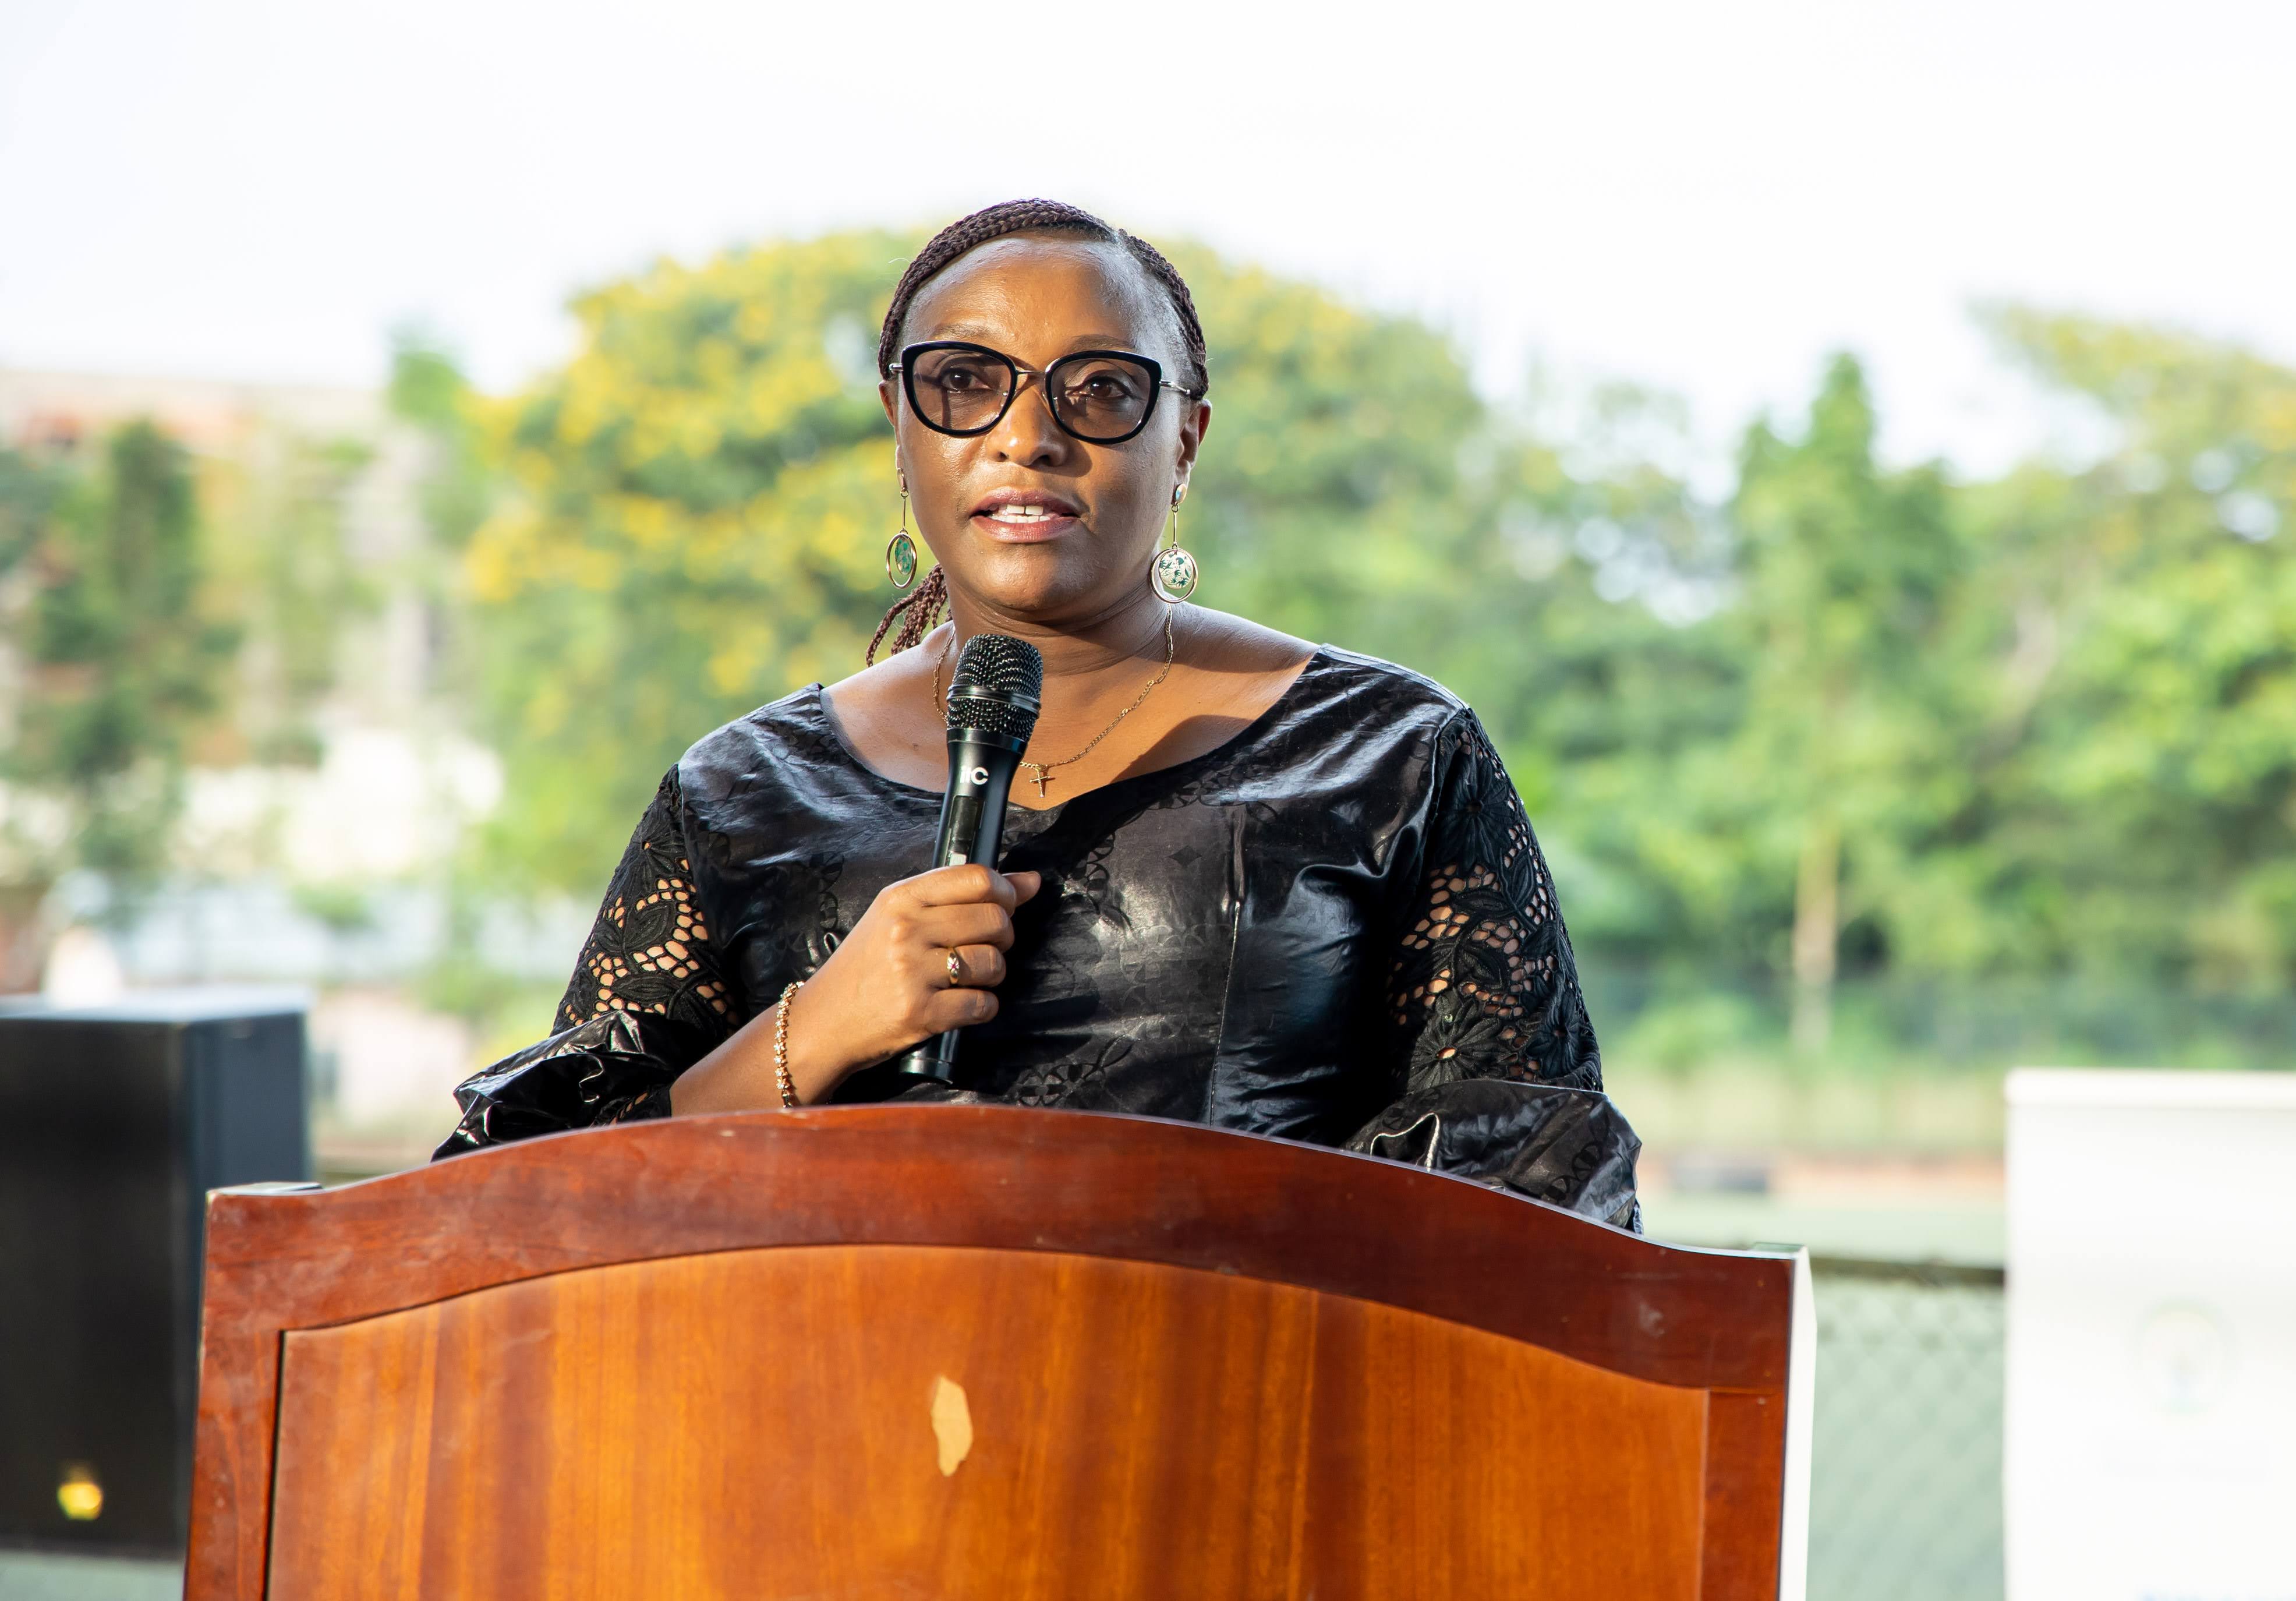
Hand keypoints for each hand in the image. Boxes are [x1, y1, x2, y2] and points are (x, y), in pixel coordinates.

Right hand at [669, 865, 1041, 1113]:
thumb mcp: (900, 917)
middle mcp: (906, 929)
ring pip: (994, 963)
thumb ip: (962, 895)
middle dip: (1002, 938)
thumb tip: (1031, 882)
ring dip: (992, 975)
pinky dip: (982, 1007)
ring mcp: (912, 972)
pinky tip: (960, 1004)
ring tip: (967, 978)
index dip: (1004, 892)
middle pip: (995, 920)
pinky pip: (982, 1004)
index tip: (1004, 906)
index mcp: (902, 898)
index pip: (977, 877)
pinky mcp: (919, 1013)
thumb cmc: (866, 966)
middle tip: (982, 948)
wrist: (823, 1021)